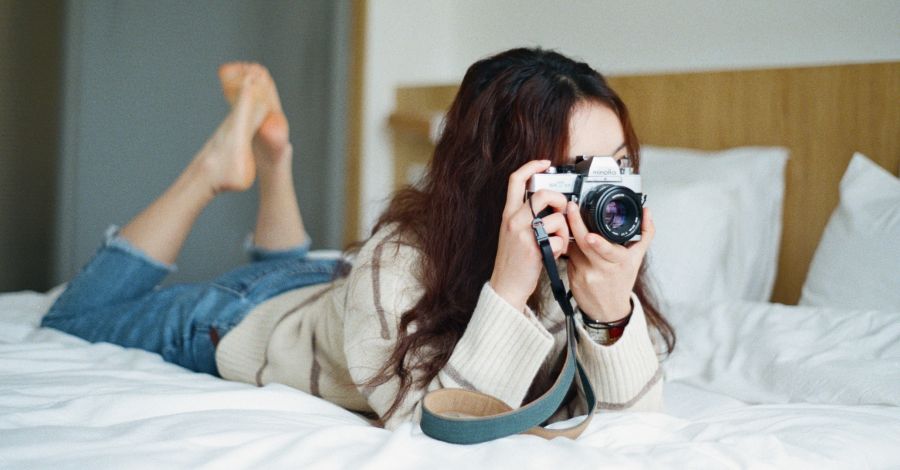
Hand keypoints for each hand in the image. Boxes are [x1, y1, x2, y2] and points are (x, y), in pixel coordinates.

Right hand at [490, 160, 569, 310]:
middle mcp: (513, 220)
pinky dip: (562, 247)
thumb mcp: (514, 233)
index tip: (545, 163)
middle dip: (559, 200)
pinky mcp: (533, 249)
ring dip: (564, 230)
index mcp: (509, 214)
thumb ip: (527, 217)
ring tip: (558, 241)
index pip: (515, 180)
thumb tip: (551, 205)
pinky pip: (558, 240)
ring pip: (555, 219)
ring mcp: (523, 234)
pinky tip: (554, 253)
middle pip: (542, 194)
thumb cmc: (514, 261)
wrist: (506, 286)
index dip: (531, 166)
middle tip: (562, 210)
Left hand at [565, 202, 654, 322]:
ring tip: (574, 227)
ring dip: (571, 234)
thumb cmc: (621, 281)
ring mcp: (585, 274)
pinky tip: (574, 248)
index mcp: (620, 262)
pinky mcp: (572, 277)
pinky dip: (570, 248)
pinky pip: (568, 256)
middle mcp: (602, 269)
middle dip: (575, 223)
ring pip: (574, 247)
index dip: (599, 243)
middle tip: (571, 207)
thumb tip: (647, 212)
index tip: (590, 236)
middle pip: (585, 244)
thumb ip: (645, 233)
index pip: (608, 251)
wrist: (608, 309)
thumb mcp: (637, 258)